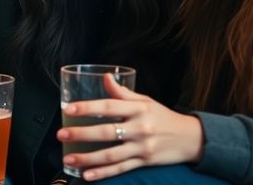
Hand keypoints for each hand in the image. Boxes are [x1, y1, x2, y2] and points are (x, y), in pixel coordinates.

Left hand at [56, 74, 203, 180]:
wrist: (190, 138)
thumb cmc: (163, 117)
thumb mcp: (145, 101)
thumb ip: (123, 93)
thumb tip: (104, 77)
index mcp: (138, 109)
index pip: (109, 106)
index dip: (87, 107)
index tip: (69, 109)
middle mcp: (140, 128)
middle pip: (106, 132)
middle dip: (81, 134)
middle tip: (61, 135)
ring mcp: (142, 147)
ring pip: (110, 154)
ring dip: (87, 158)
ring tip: (68, 158)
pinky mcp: (144, 162)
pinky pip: (120, 168)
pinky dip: (102, 173)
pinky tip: (86, 175)